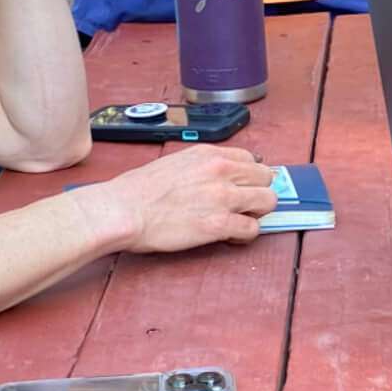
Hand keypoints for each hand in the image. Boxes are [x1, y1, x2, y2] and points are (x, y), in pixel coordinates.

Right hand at [101, 145, 280, 252]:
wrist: (124, 210)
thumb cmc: (139, 190)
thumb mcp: (175, 162)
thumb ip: (202, 167)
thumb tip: (215, 178)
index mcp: (209, 154)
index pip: (251, 160)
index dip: (249, 177)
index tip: (242, 187)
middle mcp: (221, 171)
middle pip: (266, 178)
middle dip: (257, 193)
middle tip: (243, 206)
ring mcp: (223, 197)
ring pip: (267, 202)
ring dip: (256, 213)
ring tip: (239, 221)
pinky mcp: (219, 224)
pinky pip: (253, 229)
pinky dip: (245, 234)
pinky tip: (230, 236)